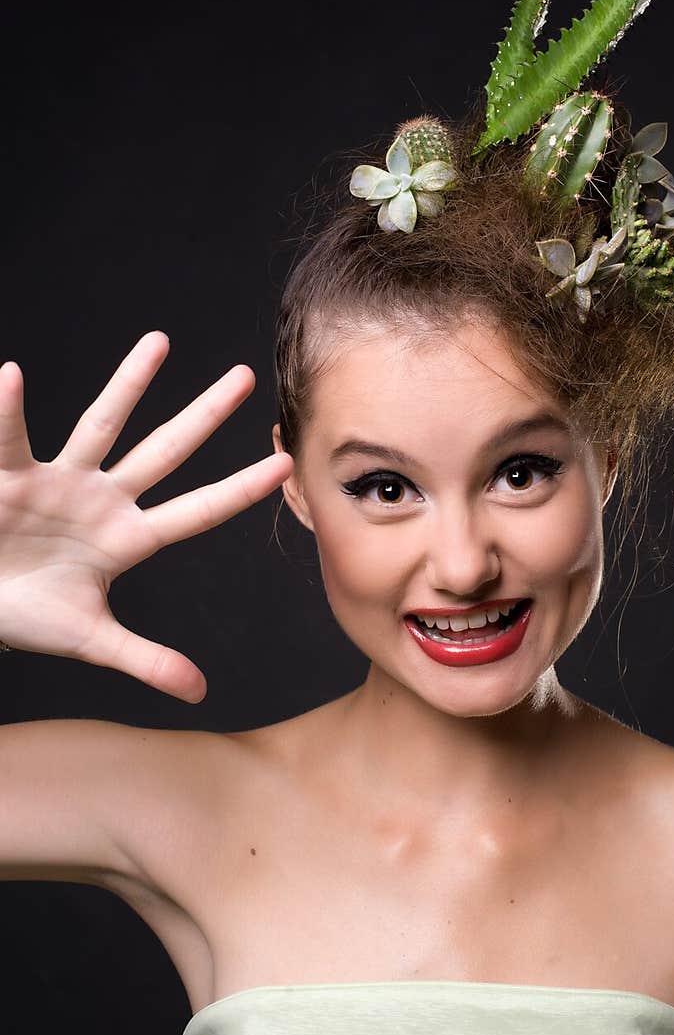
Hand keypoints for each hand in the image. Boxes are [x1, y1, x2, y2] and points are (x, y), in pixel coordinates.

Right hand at [0, 331, 292, 701]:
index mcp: (127, 538)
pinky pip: (8, 439)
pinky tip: (10, 377)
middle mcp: (102, 499)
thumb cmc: (26, 612)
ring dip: (129, 384)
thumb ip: (145, 660)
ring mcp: (59, 482)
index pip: (197, 511)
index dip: (238, 491)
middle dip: (205, 416)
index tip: (284, 465)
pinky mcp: (9, 477)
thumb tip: (200, 693)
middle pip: (164, 451)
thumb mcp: (89, 638)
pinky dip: (7, 411)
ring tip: (159, 342)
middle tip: (247, 376)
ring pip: (100, 424)